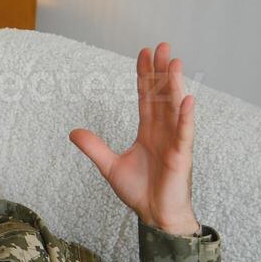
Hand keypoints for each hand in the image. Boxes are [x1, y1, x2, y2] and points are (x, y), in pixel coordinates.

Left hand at [69, 42, 200, 235]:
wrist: (155, 216)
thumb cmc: (140, 191)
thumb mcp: (109, 166)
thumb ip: (94, 147)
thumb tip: (73, 132)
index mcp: (149, 131)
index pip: (146, 96)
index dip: (145, 75)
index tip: (144, 53)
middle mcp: (164, 131)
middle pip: (162, 95)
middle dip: (161, 71)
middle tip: (162, 45)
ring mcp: (174, 142)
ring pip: (175, 108)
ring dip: (175, 85)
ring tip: (175, 62)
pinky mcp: (181, 156)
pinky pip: (185, 133)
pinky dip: (186, 117)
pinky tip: (187, 99)